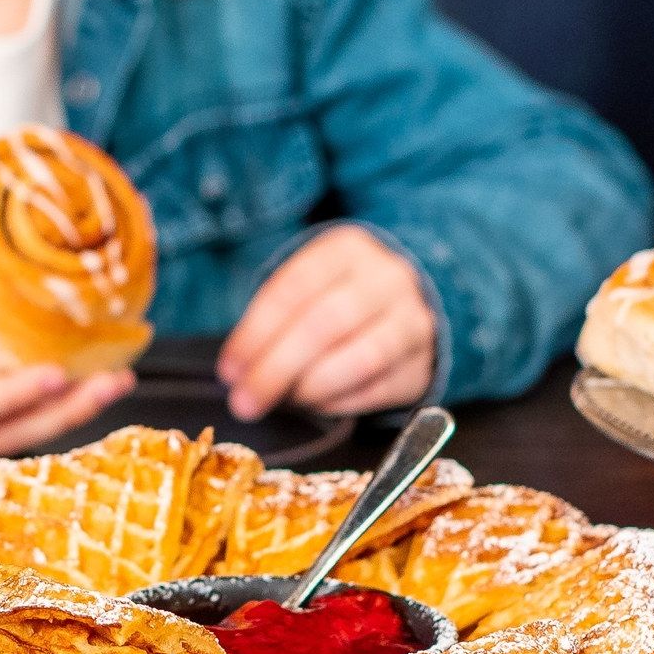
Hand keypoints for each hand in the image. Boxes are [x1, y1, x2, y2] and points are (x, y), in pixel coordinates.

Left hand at [217, 225, 436, 419]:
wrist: (411, 297)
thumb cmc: (337, 294)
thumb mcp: (307, 284)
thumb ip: (274, 320)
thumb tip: (237, 373)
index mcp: (346, 249)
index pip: (293, 289)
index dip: (255, 334)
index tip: (229, 371)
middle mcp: (387, 278)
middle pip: (325, 324)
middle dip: (276, 369)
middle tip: (244, 403)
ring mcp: (414, 320)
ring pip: (361, 359)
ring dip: (310, 389)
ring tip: (282, 402)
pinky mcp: (425, 363)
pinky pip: (379, 390)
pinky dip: (339, 403)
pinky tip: (314, 404)